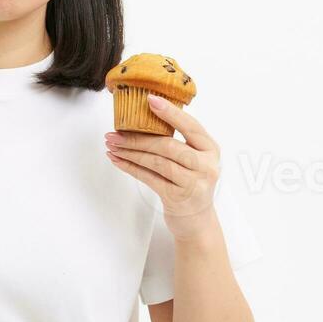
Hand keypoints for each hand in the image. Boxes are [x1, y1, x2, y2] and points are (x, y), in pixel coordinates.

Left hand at [104, 93, 221, 240]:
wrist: (197, 222)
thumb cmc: (191, 184)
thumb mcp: (194, 160)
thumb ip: (179, 142)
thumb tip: (143, 120)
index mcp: (210, 149)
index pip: (191, 125)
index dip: (170, 112)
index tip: (150, 99)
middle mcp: (205, 165)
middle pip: (168, 145)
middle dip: (138, 138)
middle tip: (115, 133)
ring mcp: (193, 182)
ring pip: (157, 162)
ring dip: (130, 152)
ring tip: (113, 146)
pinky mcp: (178, 198)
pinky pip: (149, 178)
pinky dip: (130, 168)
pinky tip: (117, 161)